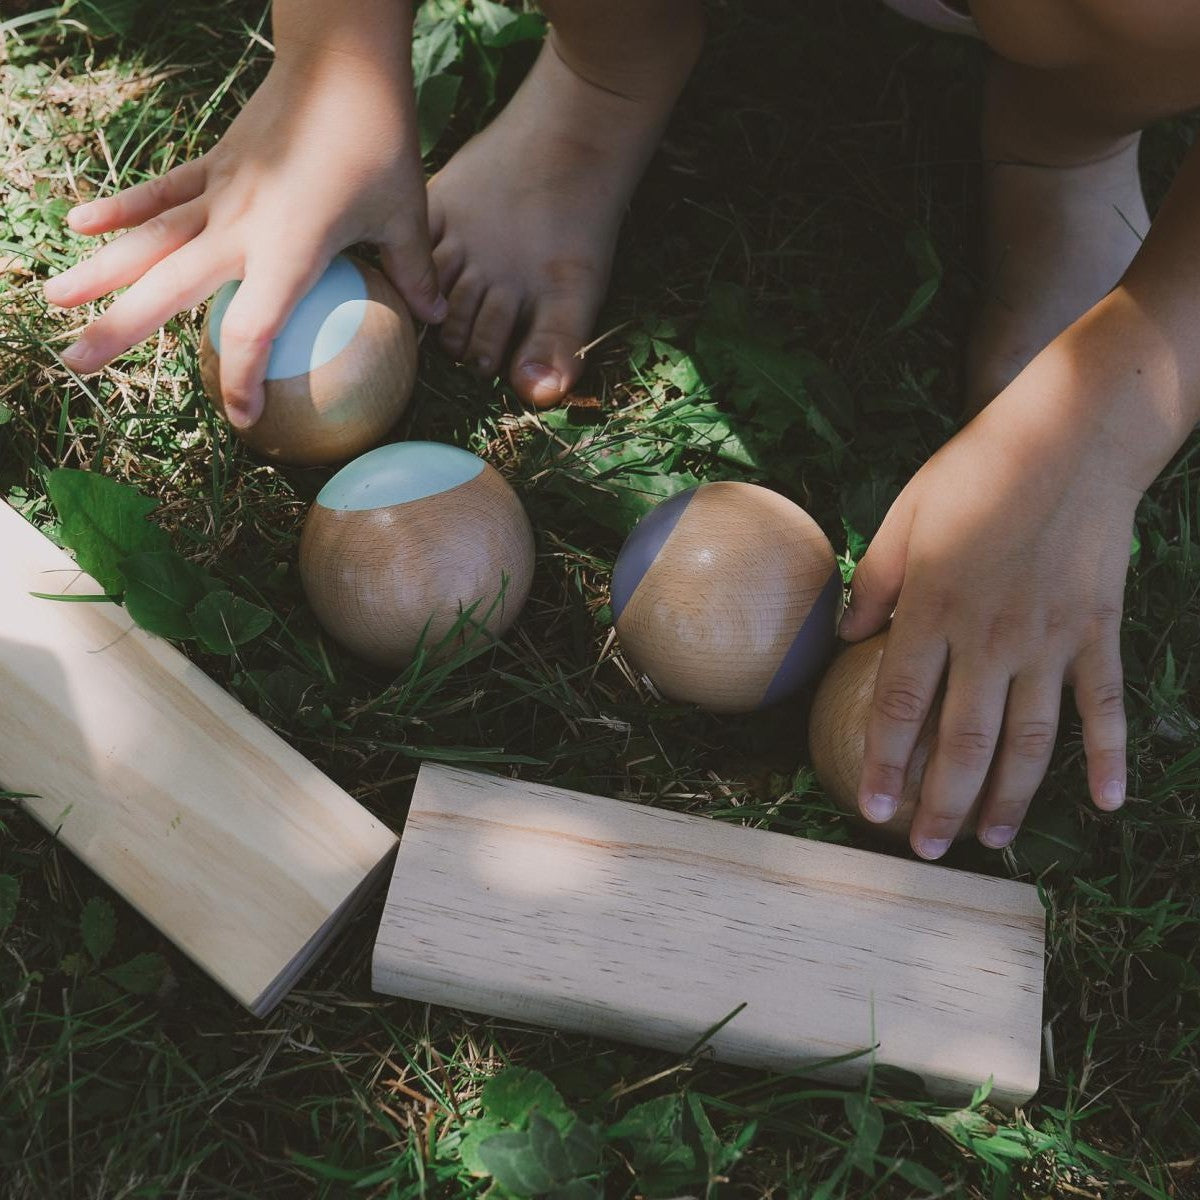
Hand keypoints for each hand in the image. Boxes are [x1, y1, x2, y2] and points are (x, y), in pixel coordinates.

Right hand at [44, 54, 444, 426]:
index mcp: (289, 250)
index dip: (241, 378)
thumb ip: (416, 274)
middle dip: (122, 328)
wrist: (341, 62)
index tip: (241, 417)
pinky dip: (121, 208)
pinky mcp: (213, 165)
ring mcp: (219, 193)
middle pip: (169, 287)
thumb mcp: (407, 214)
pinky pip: (160, 193)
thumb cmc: (379, 141)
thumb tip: (439, 322)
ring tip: (55, 299)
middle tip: (78, 364)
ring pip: (148, 239)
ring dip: (99, 270)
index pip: (253, 329)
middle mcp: (240, 227)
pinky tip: (79, 223)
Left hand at [838, 352, 1143, 857]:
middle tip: (926, 851)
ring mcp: (1050, 640)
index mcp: (934, 608)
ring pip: (1029, 741)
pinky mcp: (1098, 632)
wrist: (1075, 433)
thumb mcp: (906, 514)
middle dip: (941, 804)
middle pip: (963, 742)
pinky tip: (1106, 801)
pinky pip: (1102, 707)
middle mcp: (990, 637)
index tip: (873, 811)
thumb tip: (845, 637)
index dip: (887, 765)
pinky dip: (1107, 757)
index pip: (902, 706)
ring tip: (991, 839)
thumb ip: (876, 582)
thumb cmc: (979, 467)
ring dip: (1009, 798)